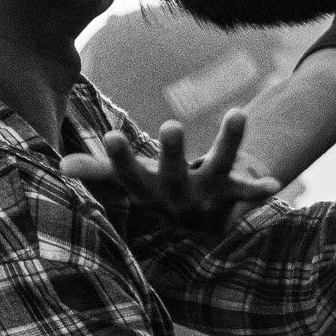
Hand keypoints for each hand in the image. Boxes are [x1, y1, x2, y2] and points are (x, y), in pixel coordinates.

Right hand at [61, 108, 281, 233]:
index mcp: (149, 193)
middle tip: (172, 124)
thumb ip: (100, 171)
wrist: (204, 223)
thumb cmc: (160, 189)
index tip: (111, 134)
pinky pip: (248, 191)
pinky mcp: (235, 194)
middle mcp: (177, 199)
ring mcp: (208, 199)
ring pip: (219, 170)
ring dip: (229, 143)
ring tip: (238, 112)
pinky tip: (275, 184)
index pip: (129, 178)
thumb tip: (61, 166)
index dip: (119, 160)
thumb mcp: (132, 181)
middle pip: (174, 177)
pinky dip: (261, 188)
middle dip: (174, 153)